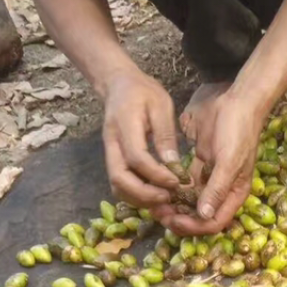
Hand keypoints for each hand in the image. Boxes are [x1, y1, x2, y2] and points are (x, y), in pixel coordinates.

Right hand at [102, 68, 180, 208]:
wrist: (118, 85)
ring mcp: (109, 154)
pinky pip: (120, 186)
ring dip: (140, 199)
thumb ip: (165, 135)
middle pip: (119, 178)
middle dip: (145, 194)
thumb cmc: (142, 92)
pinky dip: (136, 197)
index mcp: (124, 124)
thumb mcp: (161, 105)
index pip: (136, 158)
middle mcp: (111, 143)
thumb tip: (174, 165)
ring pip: (117, 186)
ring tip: (164, 200)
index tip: (177, 182)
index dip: (156, 174)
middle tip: (168, 198)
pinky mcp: (112, 161)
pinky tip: (154, 196)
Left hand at [157, 91, 263, 235]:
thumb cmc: (238, 131)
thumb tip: (203, 216)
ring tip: (155, 203)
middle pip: (200, 216)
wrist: (237, 99)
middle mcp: (222, 191)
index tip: (174, 221)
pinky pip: (184, 183)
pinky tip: (158, 185)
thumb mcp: (230, 161)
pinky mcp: (200, 165)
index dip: (194, 227)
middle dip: (180, 218)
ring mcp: (210, 178)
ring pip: (190, 201)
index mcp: (234, 194)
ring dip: (174, 205)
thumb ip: (217, 189)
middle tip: (158, 213)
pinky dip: (172, 187)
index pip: (214, 222)